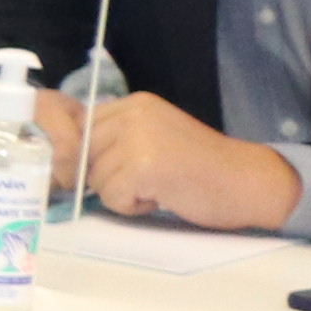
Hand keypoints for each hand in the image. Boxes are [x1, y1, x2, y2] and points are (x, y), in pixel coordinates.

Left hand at [57, 87, 307, 230]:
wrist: (249, 181)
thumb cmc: (199, 168)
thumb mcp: (152, 137)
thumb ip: (113, 138)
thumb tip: (61, 155)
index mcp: (133, 104)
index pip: (76, 128)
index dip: (85, 156)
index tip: (109, 169)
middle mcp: (133, 113)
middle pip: (81, 155)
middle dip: (105, 176)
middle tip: (147, 179)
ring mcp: (138, 137)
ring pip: (94, 179)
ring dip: (122, 193)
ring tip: (159, 185)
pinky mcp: (145, 165)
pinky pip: (111, 197)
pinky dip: (133, 206)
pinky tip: (162, 196)